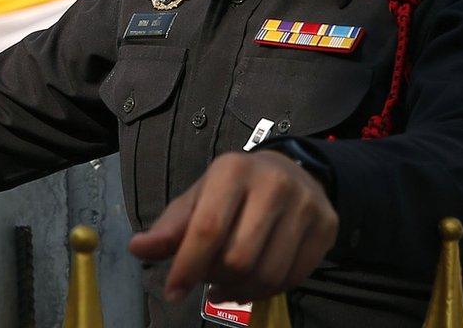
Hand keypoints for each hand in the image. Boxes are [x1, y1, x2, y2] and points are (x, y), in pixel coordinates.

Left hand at [128, 150, 336, 303]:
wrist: (292, 172)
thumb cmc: (235, 189)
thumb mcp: (198, 198)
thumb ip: (170, 227)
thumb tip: (136, 249)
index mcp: (232, 171)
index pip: (208, 229)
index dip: (187, 265)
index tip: (172, 292)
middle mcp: (273, 184)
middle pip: (238, 258)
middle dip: (215, 278)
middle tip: (207, 277)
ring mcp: (305, 205)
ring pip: (267, 273)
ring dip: (239, 291)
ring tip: (225, 285)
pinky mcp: (326, 226)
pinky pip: (293, 278)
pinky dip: (266, 292)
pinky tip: (251, 285)